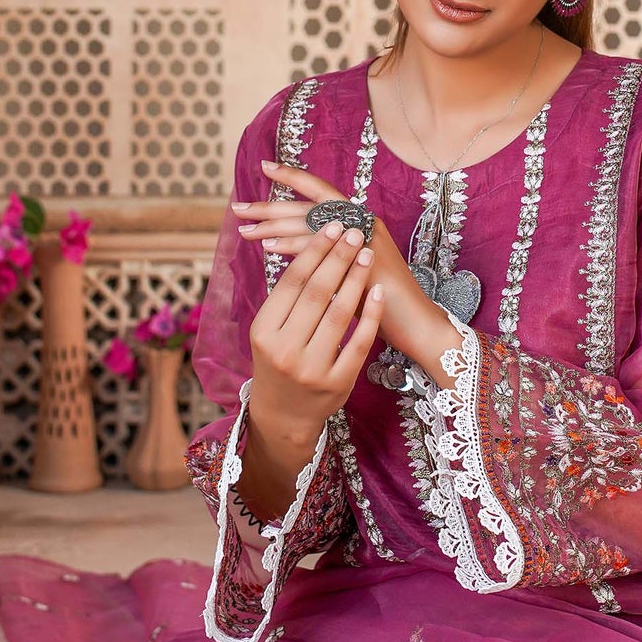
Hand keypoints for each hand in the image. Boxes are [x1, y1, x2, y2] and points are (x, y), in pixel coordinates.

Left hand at [235, 160, 435, 356]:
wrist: (414, 321)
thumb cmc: (382, 300)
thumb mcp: (349, 270)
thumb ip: (328, 255)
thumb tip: (295, 249)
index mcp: (359, 218)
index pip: (321, 189)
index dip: (293, 176)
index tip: (264, 167)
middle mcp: (362, 220)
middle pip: (308, 205)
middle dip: (270, 206)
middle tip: (239, 207)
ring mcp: (364, 236)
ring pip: (310, 223)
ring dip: (274, 225)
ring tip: (245, 229)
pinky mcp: (362, 258)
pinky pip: (320, 248)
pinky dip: (291, 246)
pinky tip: (268, 248)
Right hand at [246, 217, 384, 459]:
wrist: (284, 414)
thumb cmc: (278, 360)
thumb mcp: (269, 331)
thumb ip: (286, 298)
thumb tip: (310, 246)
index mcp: (263, 332)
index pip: (292, 282)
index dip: (313, 250)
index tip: (331, 227)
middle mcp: (285, 350)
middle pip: (317, 293)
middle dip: (337, 257)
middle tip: (352, 232)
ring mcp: (312, 368)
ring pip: (339, 314)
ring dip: (355, 278)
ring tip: (366, 253)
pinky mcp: (338, 383)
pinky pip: (359, 341)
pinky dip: (370, 314)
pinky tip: (378, 291)